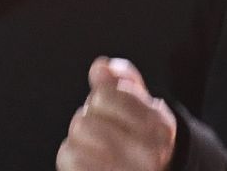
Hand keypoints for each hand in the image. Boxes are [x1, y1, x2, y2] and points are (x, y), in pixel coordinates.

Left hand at [57, 57, 176, 170]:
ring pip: (75, 137)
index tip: (112, 112)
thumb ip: (123, 81)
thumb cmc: (141, 139)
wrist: (154, 170)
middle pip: (84, 119)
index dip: (100, 99)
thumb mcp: (142, 106)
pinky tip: (88, 161)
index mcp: (157, 126)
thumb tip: (101, 67)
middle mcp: (146, 153)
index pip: (104, 95)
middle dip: (89, 120)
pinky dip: (71, 156)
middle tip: (104, 134)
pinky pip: (69, 156)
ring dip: (78, 139)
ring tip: (95, 148)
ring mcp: (125, 170)